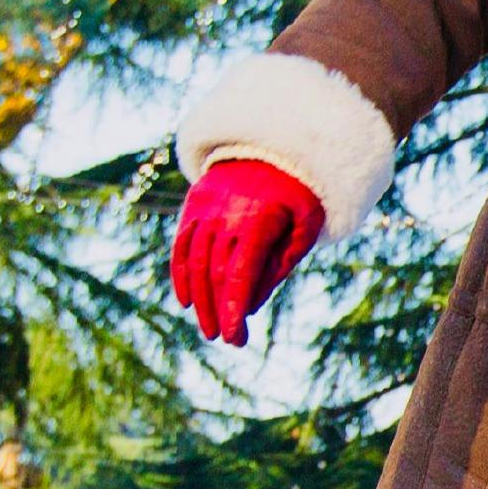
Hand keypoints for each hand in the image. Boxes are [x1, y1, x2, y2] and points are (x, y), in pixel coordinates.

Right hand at [170, 159, 326, 346]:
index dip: (233, 307)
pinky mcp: (194, 206)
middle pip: (214, 273)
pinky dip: (180, 274)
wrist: (273, 148)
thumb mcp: (307, 224)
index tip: (234, 336)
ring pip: (193, 262)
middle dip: (218, 310)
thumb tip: (252, 304)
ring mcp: (205, 209)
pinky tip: (186, 301)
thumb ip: (283, 261)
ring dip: (199, 300)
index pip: (239, 273)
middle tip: (226, 340)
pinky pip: (181, 244)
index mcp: (259, 220)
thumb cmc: (299, 194)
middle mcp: (226, 215)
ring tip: (209, 329)